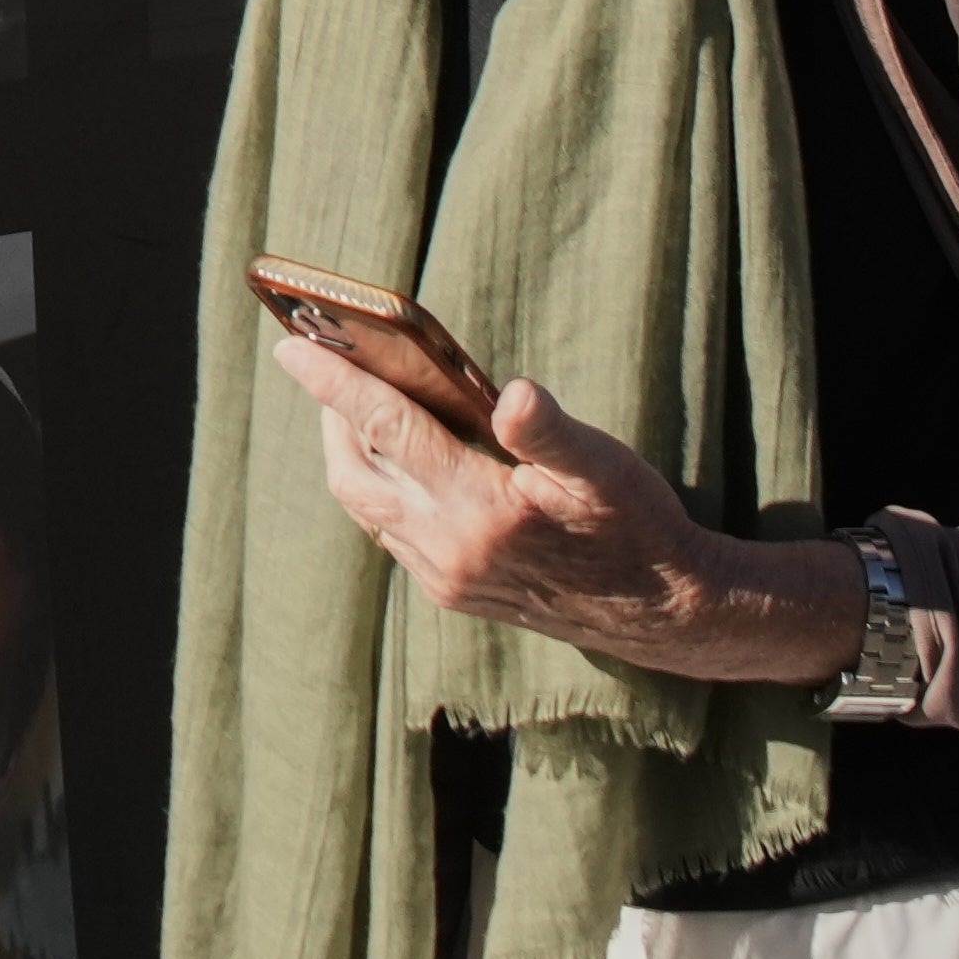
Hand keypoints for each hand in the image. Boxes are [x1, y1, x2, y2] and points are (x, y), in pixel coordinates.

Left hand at [264, 338, 858, 684]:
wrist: (669, 614)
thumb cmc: (639, 526)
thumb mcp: (604, 468)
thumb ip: (550, 431)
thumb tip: (510, 393)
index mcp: (480, 514)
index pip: (386, 430)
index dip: (334, 382)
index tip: (289, 344)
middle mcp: (449, 552)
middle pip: (355, 472)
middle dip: (331, 416)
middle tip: (323, 361)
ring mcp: (447, 578)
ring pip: (368, 506)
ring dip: (352, 452)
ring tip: (352, 400)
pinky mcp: (455, 592)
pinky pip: (393, 531)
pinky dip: (381, 485)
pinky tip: (398, 454)